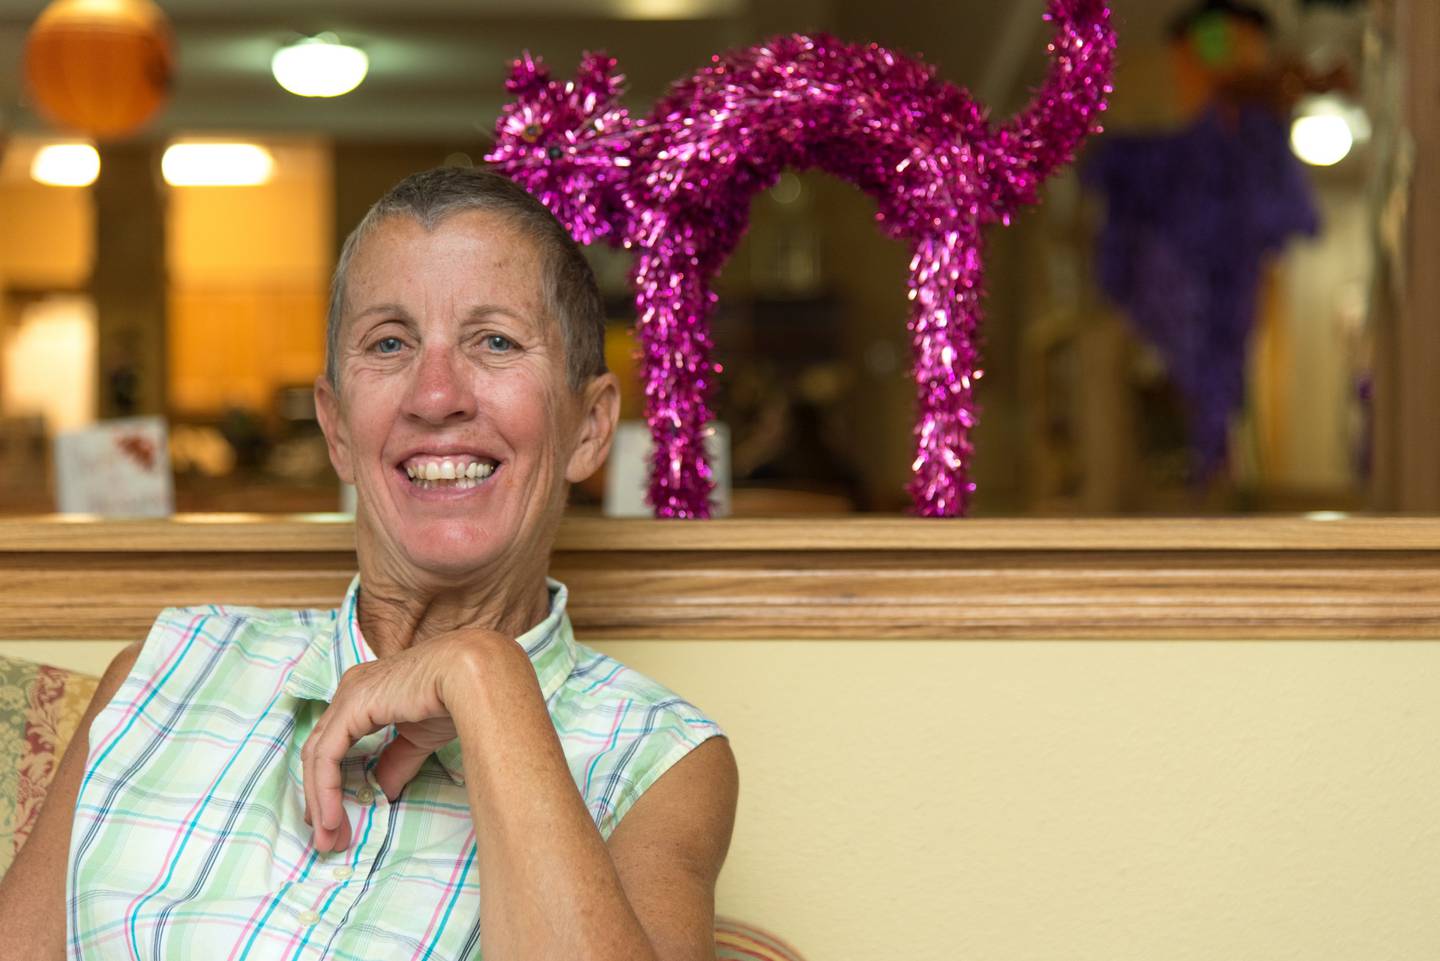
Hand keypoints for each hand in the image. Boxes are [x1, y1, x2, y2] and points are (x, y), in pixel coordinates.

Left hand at [299, 630, 498, 852]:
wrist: (471, 676)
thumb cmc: (454, 697)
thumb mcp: (418, 739)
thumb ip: (396, 762)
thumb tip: (382, 792)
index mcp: (365, 692)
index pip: (334, 743)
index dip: (330, 782)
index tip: (334, 817)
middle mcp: (350, 689)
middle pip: (319, 751)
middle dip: (321, 798)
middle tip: (328, 837)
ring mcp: (348, 695)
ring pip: (317, 756)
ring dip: (321, 800)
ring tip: (330, 837)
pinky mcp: (350, 707)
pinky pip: (326, 757)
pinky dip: (326, 790)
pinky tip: (332, 817)